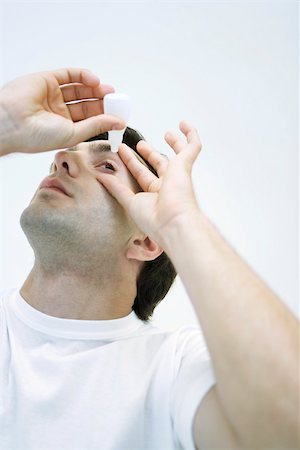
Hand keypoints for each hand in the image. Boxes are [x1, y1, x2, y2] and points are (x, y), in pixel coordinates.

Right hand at [0, 67, 124, 154]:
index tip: (118, 115)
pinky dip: (83, 76)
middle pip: (87, 103)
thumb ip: (96, 125)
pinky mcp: (47, 80)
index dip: (104, 116)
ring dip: (95, 88)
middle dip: (102, 101)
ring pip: (80, 88)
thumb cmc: (37, 136)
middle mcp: (59, 111)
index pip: (89, 119)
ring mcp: (53, 95)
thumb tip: (118, 122)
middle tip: (115, 101)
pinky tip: (94, 81)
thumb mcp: (73, 133)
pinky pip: (69, 75)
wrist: (13, 123)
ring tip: (108, 91)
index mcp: (65, 128)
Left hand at [97, 120, 202, 247]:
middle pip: (158, 164)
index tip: (120, 152)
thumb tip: (100, 176)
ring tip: (167, 133)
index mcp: (154, 195)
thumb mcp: (129, 202)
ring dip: (172, 144)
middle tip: (139, 143)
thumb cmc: (154, 219)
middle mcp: (167, 185)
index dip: (131, 163)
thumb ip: (116, 188)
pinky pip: (193, 147)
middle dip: (149, 153)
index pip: (142, 175)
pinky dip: (190, 135)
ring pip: (178, 155)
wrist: (173, 222)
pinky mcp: (185, 165)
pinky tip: (184, 124)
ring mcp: (177, 175)